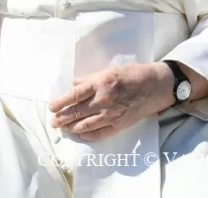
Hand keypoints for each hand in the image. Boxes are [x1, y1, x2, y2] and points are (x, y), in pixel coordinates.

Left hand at [48, 63, 174, 140]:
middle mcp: (105, 100)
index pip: (75, 95)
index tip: (52, 107)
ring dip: (72, 128)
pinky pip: (101, 134)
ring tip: (63, 128)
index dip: (61, 102)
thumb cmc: (132, 74)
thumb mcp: (109, 70)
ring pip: (87, 125)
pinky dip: (88, 136)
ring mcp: (112, 114)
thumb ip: (90, 79)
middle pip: (78, 112)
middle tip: (53, 122)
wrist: (155, 86)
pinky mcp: (120, 124)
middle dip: (63, 118)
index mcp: (101, 83)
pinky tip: (81, 135)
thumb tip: (74, 84)